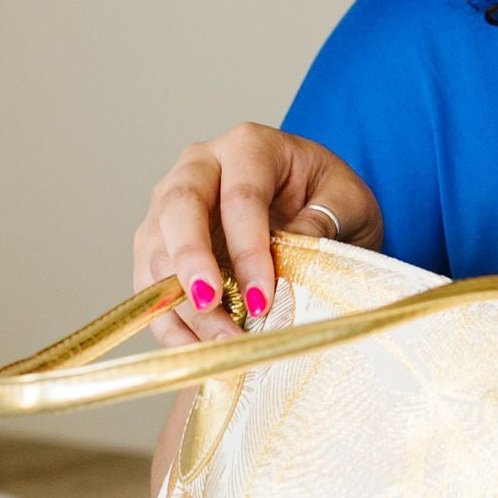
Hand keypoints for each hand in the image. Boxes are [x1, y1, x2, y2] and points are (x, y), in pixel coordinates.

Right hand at [133, 124, 380, 347]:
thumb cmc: (329, 196)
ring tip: (217, 345)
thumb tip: (285, 259)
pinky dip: (168, 320)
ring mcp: (170, 203)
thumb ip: (323, 220)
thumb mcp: (348, 201)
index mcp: (250, 146)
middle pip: (179, 208)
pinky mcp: (158, 242)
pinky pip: (149, 281)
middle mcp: (199, 166)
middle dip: (190, 262)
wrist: (313, 201)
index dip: (248, 248)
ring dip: (180, 301)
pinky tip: (194, 350)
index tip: (263, 296)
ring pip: (156, 248)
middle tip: (211, 306)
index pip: (240, 196)